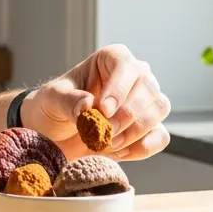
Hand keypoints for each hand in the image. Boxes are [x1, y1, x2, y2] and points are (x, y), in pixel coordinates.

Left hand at [20, 44, 170, 161]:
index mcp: (111, 59)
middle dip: (125, 115)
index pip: (125, 66)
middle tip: (103, 133)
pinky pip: (161, 136)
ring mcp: (146, 101)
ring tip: (106, 144)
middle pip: (147, 89)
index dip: (118, 88)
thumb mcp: (51, 99)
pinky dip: (142, 147)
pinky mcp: (151, 128)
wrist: (56, 133)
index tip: (103, 110)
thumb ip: (67, 100)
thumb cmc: (54, 106)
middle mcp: (135, 76)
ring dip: (134, 132)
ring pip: (158, 110)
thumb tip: (88, 104)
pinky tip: (118, 153)